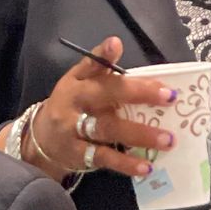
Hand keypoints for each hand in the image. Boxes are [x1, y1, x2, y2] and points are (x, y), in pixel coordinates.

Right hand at [24, 38, 174, 182]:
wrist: (40, 140)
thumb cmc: (71, 105)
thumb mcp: (79, 82)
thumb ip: (100, 67)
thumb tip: (117, 43)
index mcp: (78, 83)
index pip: (95, 67)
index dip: (106, 57)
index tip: (121, 48)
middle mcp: (74, 103)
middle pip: (106, 95)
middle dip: (139, 94)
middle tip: (170, 97)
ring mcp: (74, 130)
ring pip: (108, 129)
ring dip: (139, 134)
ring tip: (167, 139)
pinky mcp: (77, 154)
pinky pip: (104, 158)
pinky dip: (125, 163)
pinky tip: (146, 166)